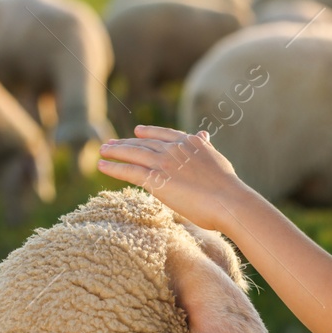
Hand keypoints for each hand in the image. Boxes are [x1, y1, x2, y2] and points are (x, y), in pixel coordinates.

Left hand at [96, 125, 249, 232]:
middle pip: (144, 143)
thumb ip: (206, 147)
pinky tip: (102, 166)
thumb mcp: (216, 158)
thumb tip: (205, 135)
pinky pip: (129, 171)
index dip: (148, 132)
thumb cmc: (227, 186)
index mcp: (191, 142)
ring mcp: (164, 163)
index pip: (164, 134)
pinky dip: (113, 167)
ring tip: (103, 151)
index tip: (137, 131)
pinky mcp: (156, 180)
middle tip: (110, 143)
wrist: (229, 200)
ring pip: (133, 153)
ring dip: (115, 151)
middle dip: (126, 142)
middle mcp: (174, 148)